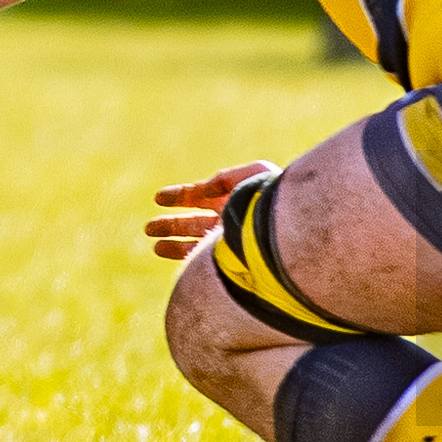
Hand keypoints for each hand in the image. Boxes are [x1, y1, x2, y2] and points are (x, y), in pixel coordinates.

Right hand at [145, 160, 280, 260]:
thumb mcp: (253, 176)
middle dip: (170, 225)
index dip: (179, 196)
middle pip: (194, 223)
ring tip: (155, 246)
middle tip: (147, 229)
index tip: (158, 198)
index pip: (200, 197)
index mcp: (234, 201)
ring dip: (173, 245)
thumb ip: (224, 179)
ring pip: (195, 245)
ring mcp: (230, 245)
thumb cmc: (277, 202)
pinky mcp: (233, 264)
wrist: (293, 235)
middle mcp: (229, 224)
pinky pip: (204, 262)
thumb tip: (204, 189)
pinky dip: (187, 257)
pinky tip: (174, 256)